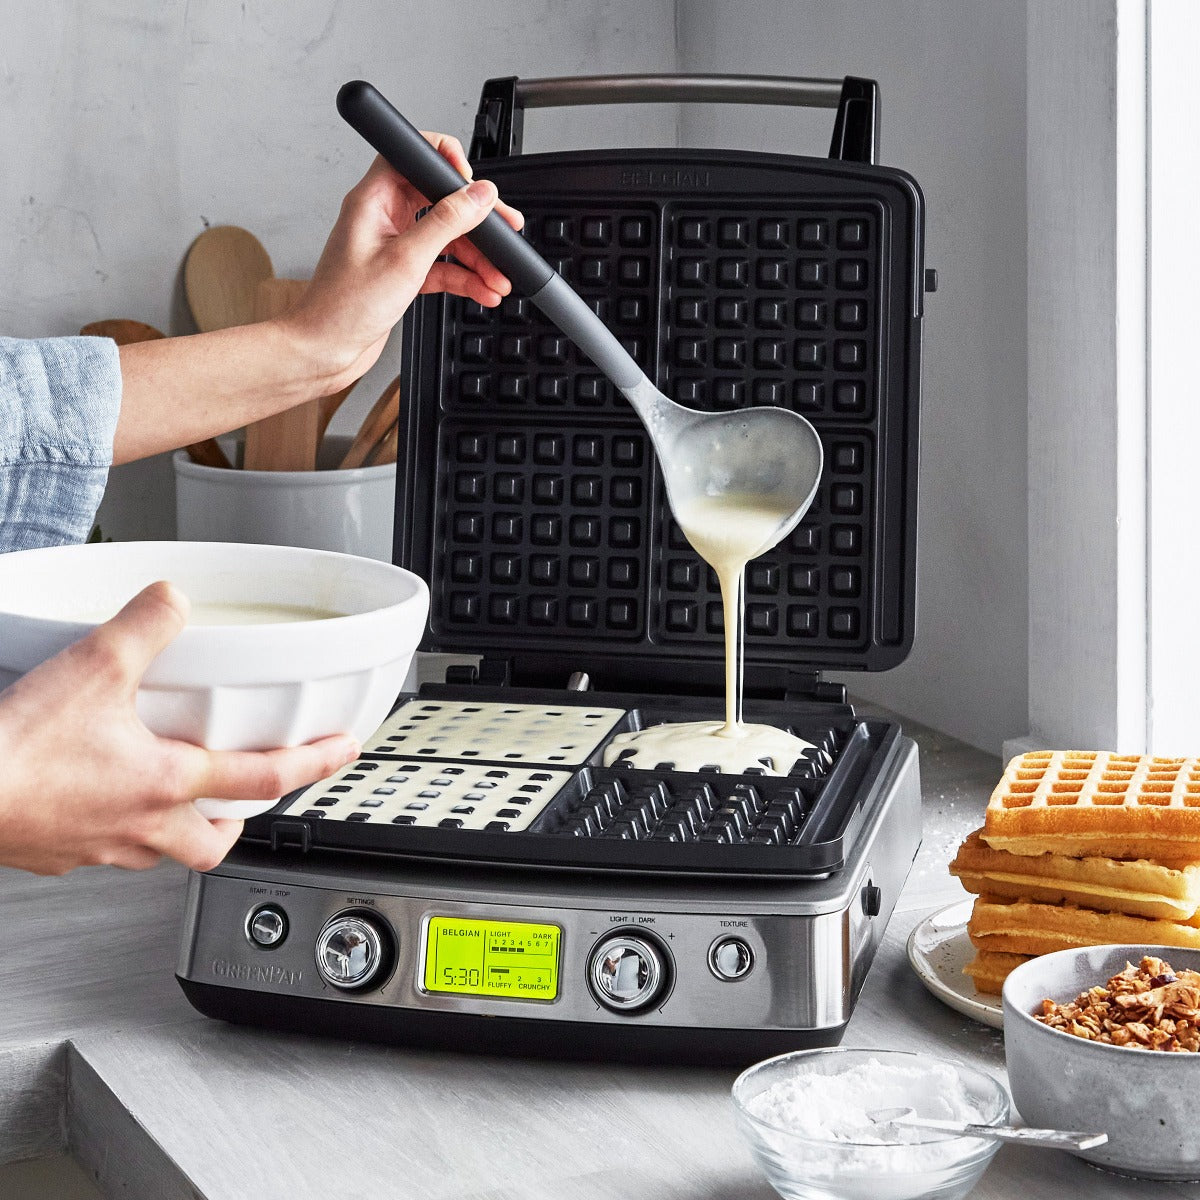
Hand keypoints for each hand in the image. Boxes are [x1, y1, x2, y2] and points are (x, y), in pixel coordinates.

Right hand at [0, 582, 358, 874]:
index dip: (314, 762)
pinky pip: (103, 848)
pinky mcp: (56, 854)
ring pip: (157, 850)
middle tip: (246, 801)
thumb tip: (173, 599)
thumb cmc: (12, 754)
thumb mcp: (93, 668)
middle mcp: (140, 826)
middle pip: (213, 844)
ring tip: (174, 794)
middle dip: (238, 824)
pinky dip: (116, 826)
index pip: (264, 777)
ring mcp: (96, 848)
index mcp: (166, 783)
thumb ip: (144, 627)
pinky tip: (99, 796)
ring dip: (176, 825)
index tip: (343, 753)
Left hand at [287, 133, 525, 388]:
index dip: (445, 162)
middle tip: (505, 231)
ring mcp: (393, 247)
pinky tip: (483, 290)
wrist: (325, 351)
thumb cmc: (343, 307)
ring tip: (499, 275)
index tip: (474, 184)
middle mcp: (382, 218)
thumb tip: (478, 195)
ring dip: (476, 258)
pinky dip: (464, 278)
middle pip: (439, 202)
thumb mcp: (406, 260)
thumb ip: (446, 223)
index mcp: (372, 200)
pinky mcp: (401, 275)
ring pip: (445, 239)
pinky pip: (441, 268)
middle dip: (475, 221)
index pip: (412, 157)